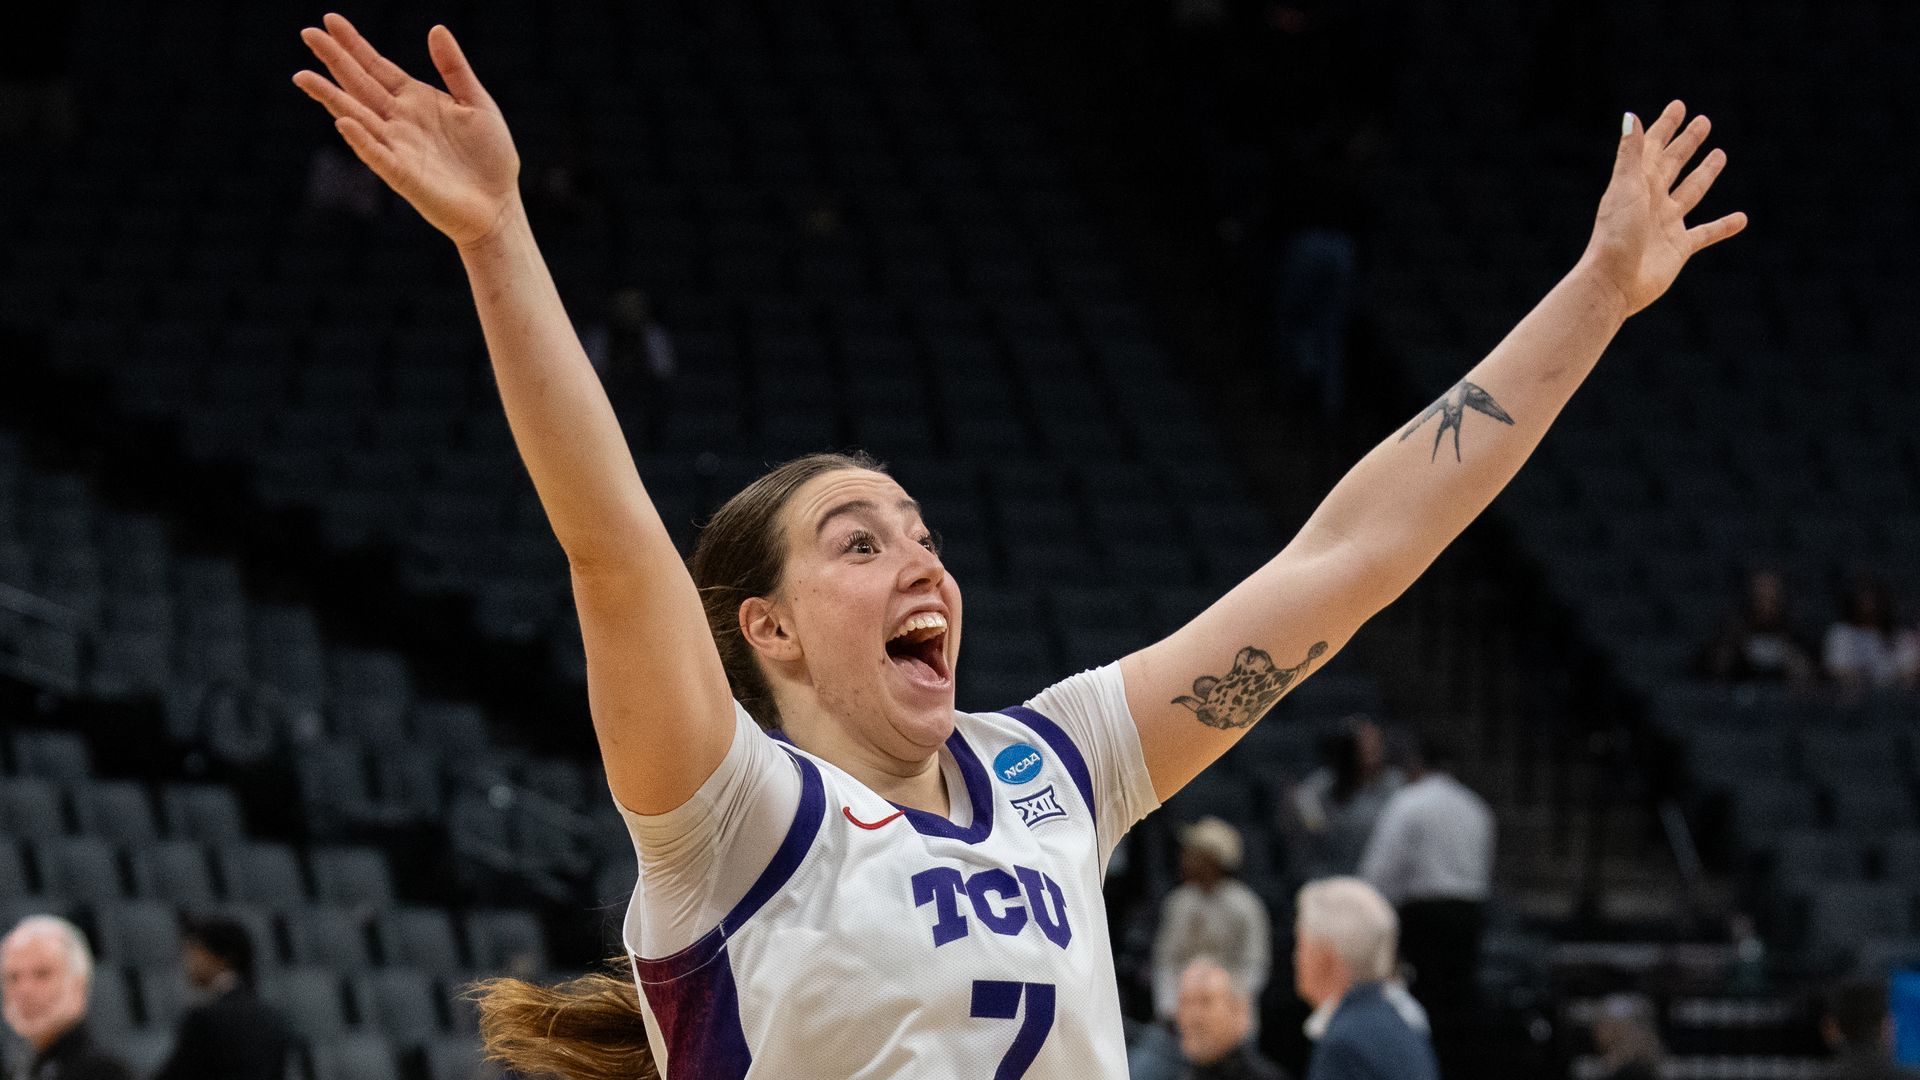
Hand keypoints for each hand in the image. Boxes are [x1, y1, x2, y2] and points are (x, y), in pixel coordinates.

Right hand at [293, 14, 519, 248]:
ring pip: (357, 117)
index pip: (376, 67)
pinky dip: (361, 140)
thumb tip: (436, 28)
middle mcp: (399, 121)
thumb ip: (454, 68)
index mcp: (414, 100)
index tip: (330, 20)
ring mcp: (398, 148)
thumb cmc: (490, 157)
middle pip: (359, 85)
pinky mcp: (404, 176)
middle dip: (334, 60)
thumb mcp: (477, 103)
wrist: (499, 204)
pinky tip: (345, 122)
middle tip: (308, 32)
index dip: (354, 45)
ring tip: (304, 76)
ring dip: (331, 98)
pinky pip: (377, 156)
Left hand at [1581, 100, 1747, 317]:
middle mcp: (1652, 200)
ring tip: (1720, 155)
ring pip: (1691, 191)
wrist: (1614, 282)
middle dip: (1687, 142)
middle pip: (1674, 164)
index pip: (1654, 147)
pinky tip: (1741, 218)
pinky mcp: (1679, 247)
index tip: (1679, 105)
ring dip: (1705, 173)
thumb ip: (1631, 154)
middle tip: (1704, 121)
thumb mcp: (1624, 189)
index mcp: (1637, 184)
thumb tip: (1632, 115)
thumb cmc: (1614, 235)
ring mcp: (1666, 224)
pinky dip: (1723, 226)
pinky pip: (1707, 234)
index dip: (1666, 126)